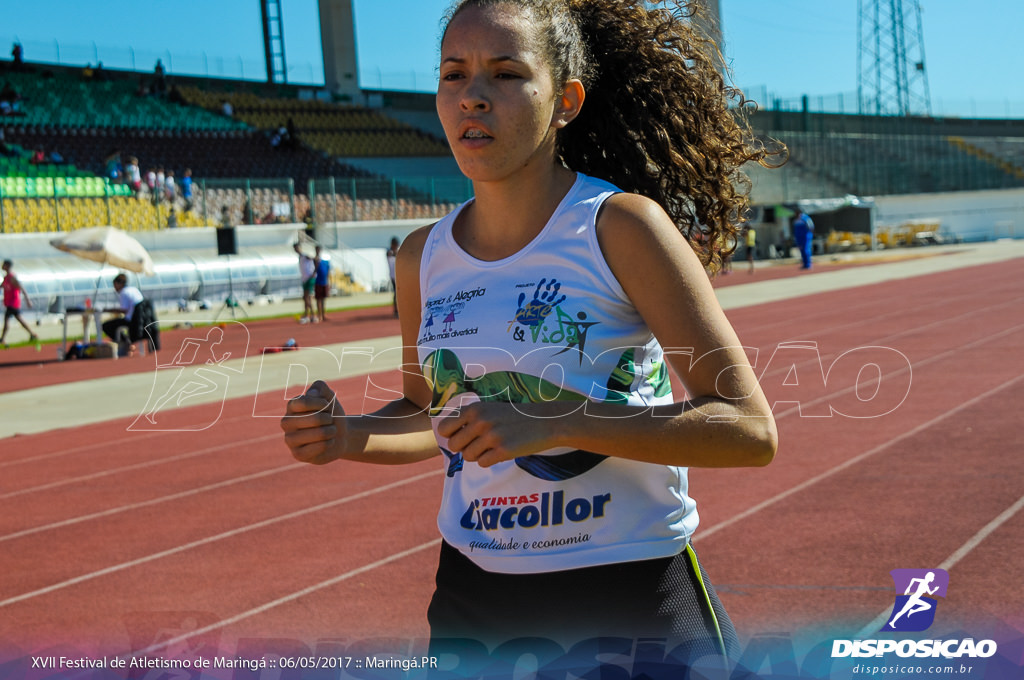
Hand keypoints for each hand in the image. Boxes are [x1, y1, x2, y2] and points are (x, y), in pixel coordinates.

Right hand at [281, 379, 345, 464]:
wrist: (339, 435)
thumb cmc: (331, 414)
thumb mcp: (329, 397)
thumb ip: (320, 388)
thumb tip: (311, 394)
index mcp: (292, 406)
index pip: (305, 402)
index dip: (321, 404)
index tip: (327, 406)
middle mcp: (286, 422)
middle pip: (315, 418)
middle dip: (329, 419)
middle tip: (330, 421)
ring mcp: (290, 439)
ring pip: (319, 433)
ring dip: (331, 431)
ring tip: (331, 431)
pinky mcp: (297, 454)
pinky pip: (318, 447)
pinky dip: (329, 443)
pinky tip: (328, 442)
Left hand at [435, 401, 555, 467]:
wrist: (545, 421)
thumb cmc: (515, 416)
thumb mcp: (490, 409)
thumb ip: (469, 418)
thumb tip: (447, 435)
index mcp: (474, 409)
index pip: (444, 428)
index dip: (451, 435)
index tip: (463, 436)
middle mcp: (480, 421)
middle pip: (454, 446)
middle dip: (464, 448)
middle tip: (479, 444)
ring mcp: (492, 437)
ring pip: (467, 457)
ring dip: (478, 455)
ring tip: (493, 446)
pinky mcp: (503, 451)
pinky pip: (483, 463)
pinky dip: (490, 461)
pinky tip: (501, 451)